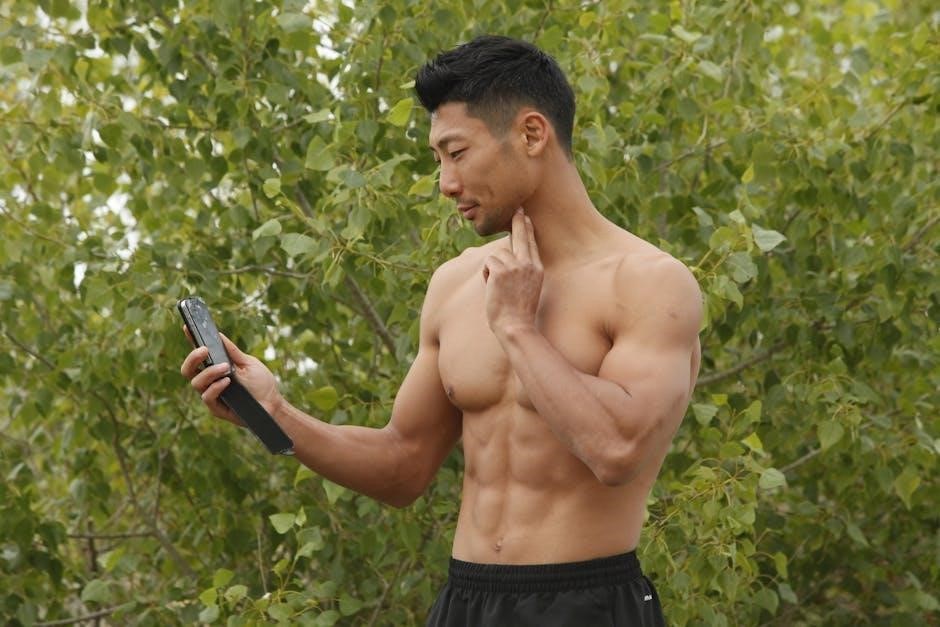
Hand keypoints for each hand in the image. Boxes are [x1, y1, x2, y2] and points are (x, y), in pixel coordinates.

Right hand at [180, 329, 283, 425]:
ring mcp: (212, 395)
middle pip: (188, 369)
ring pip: (196, 382)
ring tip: (225, 368)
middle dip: (192, 358)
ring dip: (209, 372)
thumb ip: (232, 352)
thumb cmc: (261, 383)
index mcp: (216, 367)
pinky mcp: (216, 409)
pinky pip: (207, 397)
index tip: (187, 327)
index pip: (199, 355)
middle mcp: (210, 381)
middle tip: (204, 349)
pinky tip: (227, 381)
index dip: (191, 341)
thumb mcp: (248, 362)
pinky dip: (215, 387)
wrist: (273, 404)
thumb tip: (218, 335)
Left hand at [482, 208, 543, 338]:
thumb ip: (521, 272)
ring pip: (496, 255)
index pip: (531, 244)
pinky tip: (492, 289)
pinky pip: (488, 264)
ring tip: (497, 288)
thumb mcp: (528, 289)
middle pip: (521, 236)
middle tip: (518, 209)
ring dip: (492, 269)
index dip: (528, 230)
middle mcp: (528, 264)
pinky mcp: (501, 270)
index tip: (526, 218)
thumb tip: (505, 259)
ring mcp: (516, 266)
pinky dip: (486, 275)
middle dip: (518, 221)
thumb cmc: (519, 313)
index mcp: (537, 269)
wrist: (516, 326)